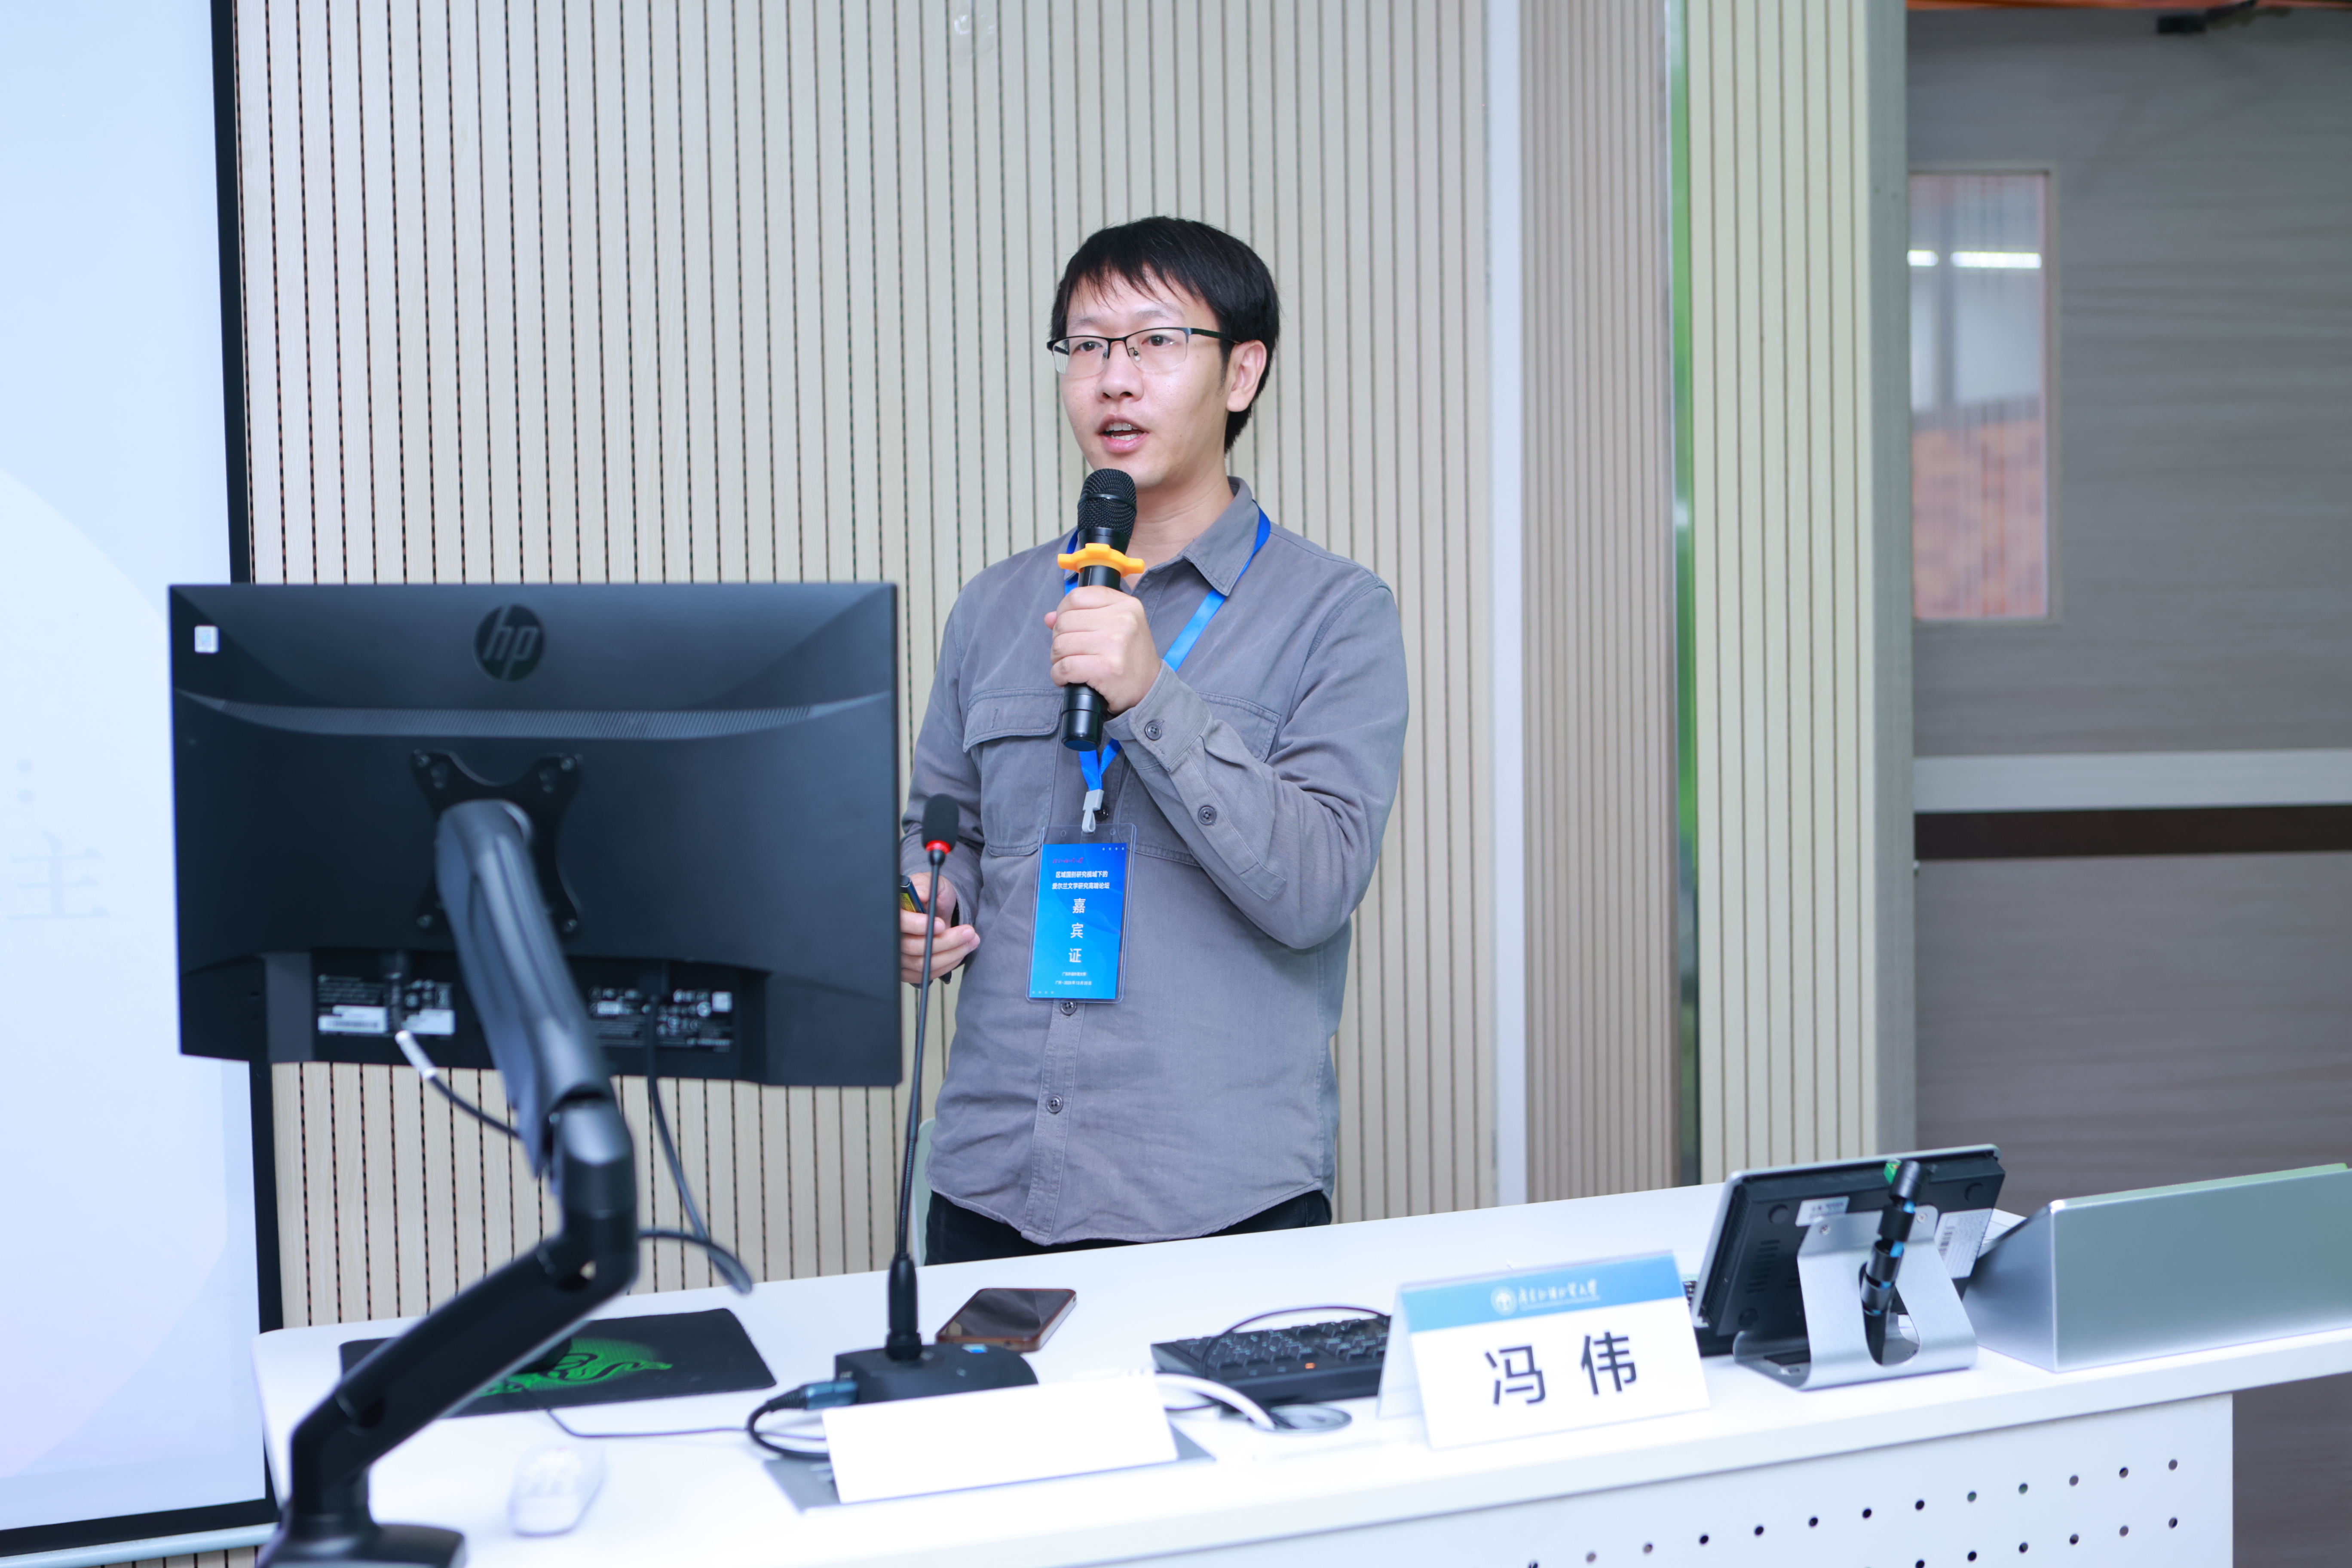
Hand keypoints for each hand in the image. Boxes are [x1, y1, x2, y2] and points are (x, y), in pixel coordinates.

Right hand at [900, 873, 978, 984]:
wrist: (939, 912)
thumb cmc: (933, 897)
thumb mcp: (932, 883)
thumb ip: (926, 885)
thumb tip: (920, 893)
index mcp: (894, 912)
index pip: (898, 923)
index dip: (917, 926)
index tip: (940, 924)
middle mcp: (893, 936)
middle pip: (912, 947)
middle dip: (945, 941)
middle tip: (967, 931)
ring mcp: (899, 955)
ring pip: (923, 963)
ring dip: (951, 953)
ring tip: (971, 940)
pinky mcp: (908, 969)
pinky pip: (927, 974)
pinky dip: (947, 964)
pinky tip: (959, 952)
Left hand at [1044, 584, 1158, 716]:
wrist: (1150, 688)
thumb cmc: (1130, 656)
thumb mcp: (1117, 626)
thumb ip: (1084, 615)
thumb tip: (1049, 618)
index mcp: (1126, 605)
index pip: (1077, 597)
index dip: (1063, 612)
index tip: (1068, 627)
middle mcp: (1123, 620)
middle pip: (1065, 621)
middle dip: (1059, 639)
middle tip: (1068, 652)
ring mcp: (1115, 644)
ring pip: (1061, 644)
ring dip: (1057, 658)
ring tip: (1068, 665)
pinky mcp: (1106, 669)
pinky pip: (1065, 667)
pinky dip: (1058, 675)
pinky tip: (1066, 679)